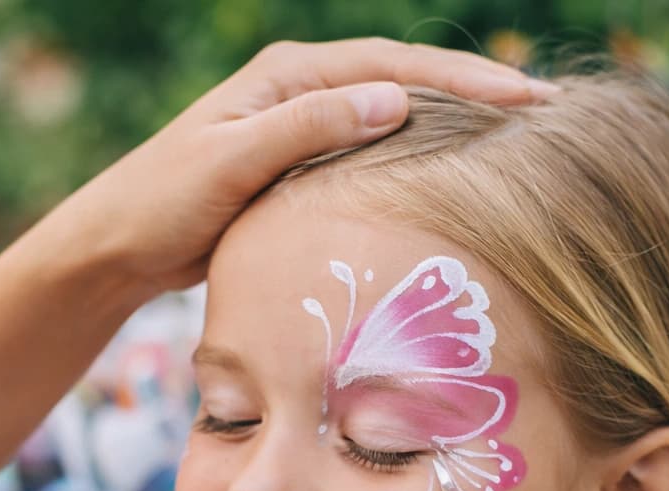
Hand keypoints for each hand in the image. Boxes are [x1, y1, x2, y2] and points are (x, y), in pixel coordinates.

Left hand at [53, 38, 554, 296]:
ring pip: (396, 120)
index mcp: (288, 75)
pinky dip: (420, 162)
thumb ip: (307, 128)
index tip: (525, 99)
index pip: (393, 68)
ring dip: (456, 127)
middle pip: (407, 84)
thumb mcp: (232, 162)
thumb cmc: (163, 201)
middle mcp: (301, 92)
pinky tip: (456, 182)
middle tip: (548, 111)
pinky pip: (375, 158)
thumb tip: (394, 100)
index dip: (463, 82)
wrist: (119, 245)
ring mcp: (303, 129)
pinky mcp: (302, 169)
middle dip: (477, 96)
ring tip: (522, 141)